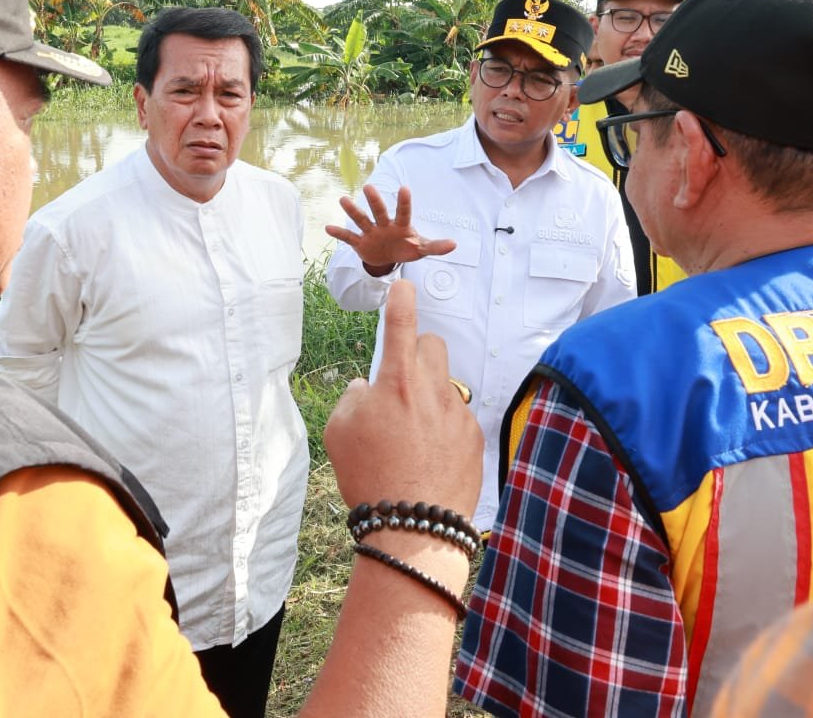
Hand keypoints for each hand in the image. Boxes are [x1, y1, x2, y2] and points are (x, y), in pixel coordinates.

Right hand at [324, 185, 455, 274]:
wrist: (388, 257)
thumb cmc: (407, 247)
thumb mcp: (421, 248)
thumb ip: (435, 246)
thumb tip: (455, 244)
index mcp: (401, 225)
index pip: (403, 212)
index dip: (404, 202)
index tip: (404, 188)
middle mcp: (384, 225)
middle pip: (379, 211)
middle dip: (374, 201)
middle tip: (368, 187)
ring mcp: (371, 232)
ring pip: (361, 220)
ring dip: (353, 211)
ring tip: (343, 199)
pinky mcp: (360, 243)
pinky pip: (348, 238)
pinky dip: (339, 234)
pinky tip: (328, 228)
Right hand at [325, 280, 482, 518]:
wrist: (414, 526)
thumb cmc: (369, 476)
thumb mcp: (339, 431)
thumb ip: (353, 397)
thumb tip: (367, 387)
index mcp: (396, 381)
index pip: (401, 322)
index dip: (401, 298)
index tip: (403, 285)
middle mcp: (432, 388)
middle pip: (432, 345)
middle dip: (416, 352)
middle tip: (400, 380)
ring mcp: (458, 412)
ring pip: (446, 381)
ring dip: (430, 391)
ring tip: (413, 428)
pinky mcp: (474, 436)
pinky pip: (458, 415)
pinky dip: (444, 424)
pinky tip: (430, 454)